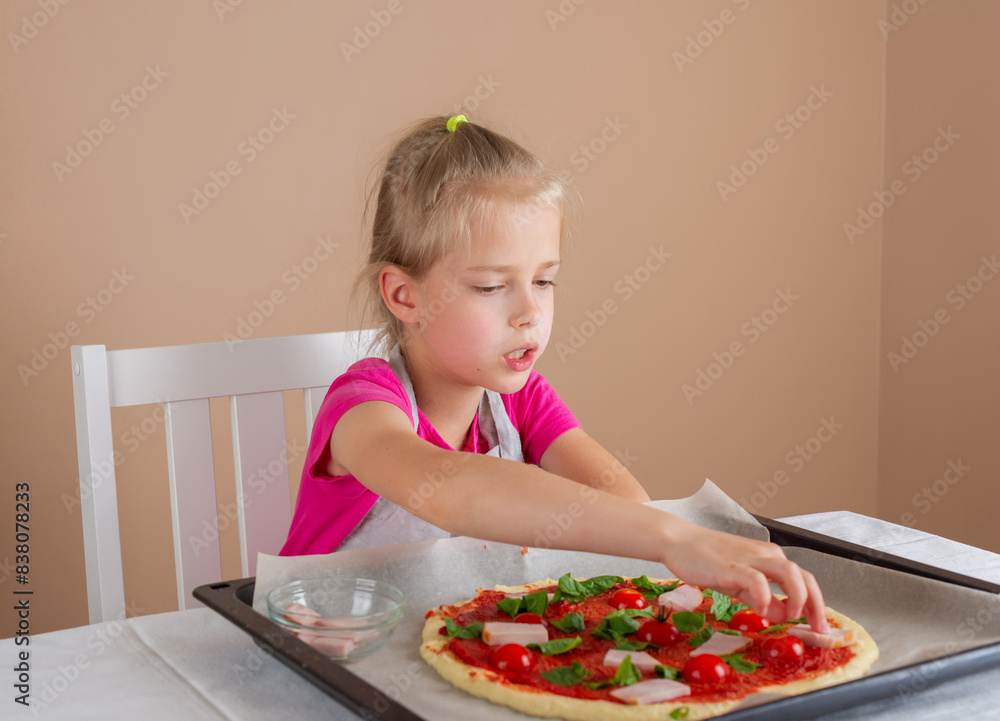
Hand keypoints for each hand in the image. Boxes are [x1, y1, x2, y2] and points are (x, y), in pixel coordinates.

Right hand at [660, 520, 829, 632]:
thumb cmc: (706, 560)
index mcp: (770, 558)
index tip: (817, 625)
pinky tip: (760, 609)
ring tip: (791, 617)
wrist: (679, 542)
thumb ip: (760, 599)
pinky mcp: (732, 565)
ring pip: (789, 573)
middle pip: (805, 577)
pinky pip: (757, 579)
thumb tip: (781, 616)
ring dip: (797, 597)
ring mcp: (750, 558)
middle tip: (817, 628)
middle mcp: (766, 555)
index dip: (816, 604)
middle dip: (816, 605)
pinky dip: (765, 595)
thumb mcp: (738, 584)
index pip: (804, 580)